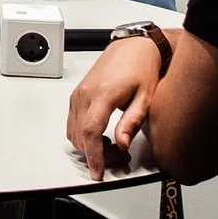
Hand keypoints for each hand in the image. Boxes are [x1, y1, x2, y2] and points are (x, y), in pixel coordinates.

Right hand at [65, 35, 165, 180]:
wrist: (133, 46)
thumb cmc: (141, 67)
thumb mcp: (145, 96)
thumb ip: (131, 122)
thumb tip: (122, 144)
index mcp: (102, 94)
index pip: (91, 132)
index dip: (94, 156)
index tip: (98, 172)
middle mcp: (85, 94)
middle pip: (81, 136)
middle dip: (97, 154)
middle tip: (119, 156)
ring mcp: (79, 94)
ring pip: (73, 132)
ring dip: (89, 146)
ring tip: (112, 146)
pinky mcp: (77, 94)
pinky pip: (72, 122)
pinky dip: (83, 135)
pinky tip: (100, 136)